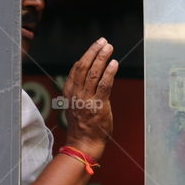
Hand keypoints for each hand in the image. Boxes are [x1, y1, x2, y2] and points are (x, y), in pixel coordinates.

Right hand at [62, 37, 118, 160]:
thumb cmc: (83, 123)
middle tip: (103, 42)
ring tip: (109, 48)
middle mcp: (77, 93)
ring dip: (102, 58)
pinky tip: (114, 64)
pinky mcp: (98, 106)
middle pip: (83, 66)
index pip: (76, 68)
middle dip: (94, 52)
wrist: (84, 142)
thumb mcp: (77, 103)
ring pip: (93, 73)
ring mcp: (87, 99)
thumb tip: (93, 73)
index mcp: (70, 91)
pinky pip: (104, 85)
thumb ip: (82, 89)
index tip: (96, 46)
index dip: (87, 54)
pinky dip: (109, 73)